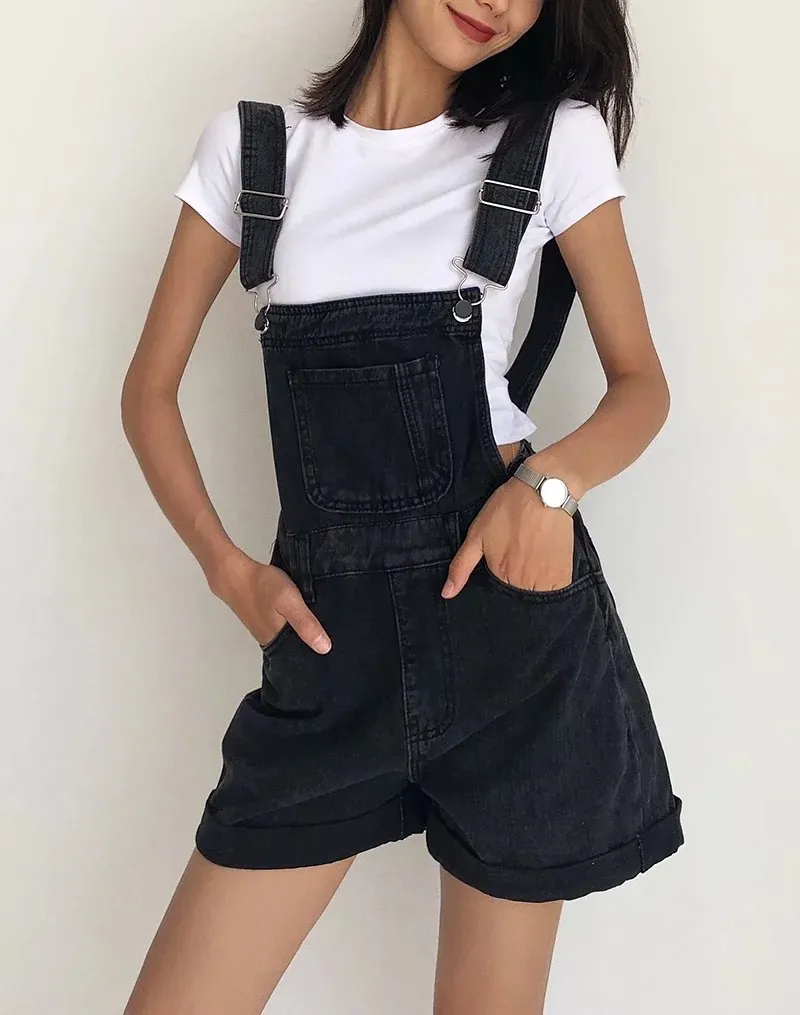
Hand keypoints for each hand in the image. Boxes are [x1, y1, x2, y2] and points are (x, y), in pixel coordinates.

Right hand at [206, 549, 331, 652]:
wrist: (234, 573)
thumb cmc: (262, 585)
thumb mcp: (289, 601)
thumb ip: (306, 623)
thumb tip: (324, 648)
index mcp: (278, 641)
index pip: (301, 659)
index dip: (317, 658)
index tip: (335, 656)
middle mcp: (271, 640)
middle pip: (296, 649)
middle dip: (313, 646)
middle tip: (335, 640)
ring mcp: (266, 630)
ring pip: (290, 638)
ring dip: (304, 635)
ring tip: (324, 629)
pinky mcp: (263, 620)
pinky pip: (283, 629)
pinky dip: (293, 625)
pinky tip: (304, 617)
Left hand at [441, 477, 573, 596]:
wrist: (543, 491)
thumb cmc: (509, 509)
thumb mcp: (477, 535)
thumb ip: (461, 567)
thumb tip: (447, 594)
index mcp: (500, 576)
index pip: (497, 594)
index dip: (499, 578)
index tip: (504, 562)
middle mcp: (523, 584)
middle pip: (517, 594)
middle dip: (516, 582)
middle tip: (519, 555)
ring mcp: (545, 581)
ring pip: (536, 594)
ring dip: (534, 583)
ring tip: (532, 556)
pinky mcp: (564, 574)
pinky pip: (555, 589)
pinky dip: (550, 582)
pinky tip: (545, 561)